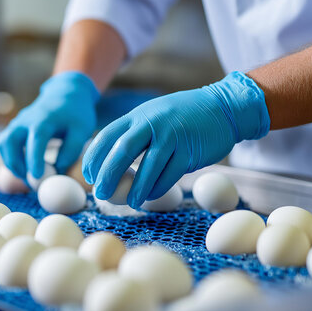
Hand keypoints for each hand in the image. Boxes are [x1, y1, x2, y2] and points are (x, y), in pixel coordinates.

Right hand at [0, 71, 98, 178]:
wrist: (65, 94)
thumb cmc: (76, 115)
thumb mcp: (82, 131)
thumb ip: (70, 151)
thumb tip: (56, 172)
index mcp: (45, 119)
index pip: (36, 139)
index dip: (34, 159)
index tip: (36, 177)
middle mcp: (26, 119)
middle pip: (10, 141)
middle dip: (16, 164)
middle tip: (31, 181)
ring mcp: (16, 122)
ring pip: (3, 144)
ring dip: (12, 162)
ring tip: (28, 176)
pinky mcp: (13, 128)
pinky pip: (4, 144)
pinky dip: (10, 158)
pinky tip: (24, 167)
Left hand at [82, 71, 269, 207]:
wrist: (223, 108)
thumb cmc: (182, 117)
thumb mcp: (153, 116)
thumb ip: (134, 133)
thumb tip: (109, 162)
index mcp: (138, 115)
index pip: (107, 136)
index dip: (94, 157)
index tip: (88, 176)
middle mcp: (152, 123)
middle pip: (122, 151)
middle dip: (108, 175)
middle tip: (100, 194)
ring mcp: (172, 136)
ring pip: (148, 167)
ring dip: (136, 189)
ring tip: (129, 203)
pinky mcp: (190, 151)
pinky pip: (170, 175)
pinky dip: (158, 188)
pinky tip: (151, 196)